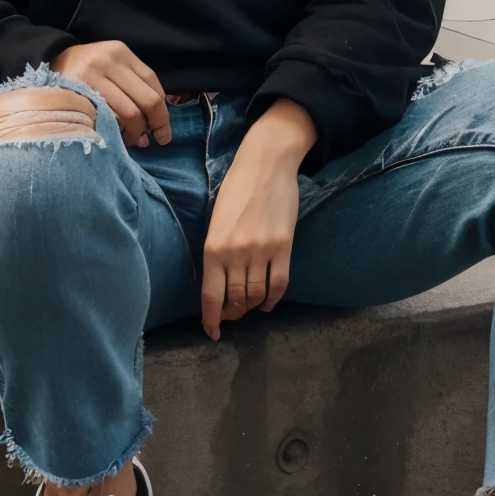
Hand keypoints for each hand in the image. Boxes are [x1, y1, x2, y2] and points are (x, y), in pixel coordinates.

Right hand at [50, 41, 171, 148]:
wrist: (45, 64)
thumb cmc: (84, 71)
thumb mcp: (110, 66)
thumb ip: (133, 85)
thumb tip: (156, 122)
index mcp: (121, 53)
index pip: (153, 85)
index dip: (163, 113)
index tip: (163, 133)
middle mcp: (108, 60)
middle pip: (147, 100)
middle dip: (154, 125)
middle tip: (151, 141)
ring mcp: (92, 76)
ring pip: (129, 112)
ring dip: (135, 133)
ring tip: (131, 141)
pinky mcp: (78, 93)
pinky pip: (107, 119)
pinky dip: (116, 132)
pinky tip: (114, 136)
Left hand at [201, 99, 315, 339]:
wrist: (266, 163)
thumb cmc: (236, 188)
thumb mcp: (215, 220)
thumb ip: (216, 252)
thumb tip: (219, 283)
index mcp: (212, 247)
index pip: (211, 296)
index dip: (211, 319)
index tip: (212, 331)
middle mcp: (235, 253)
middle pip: (235, 299)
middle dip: (233, 314)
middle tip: (232, 317)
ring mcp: (261, 251)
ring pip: (256, 295)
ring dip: (252, 307)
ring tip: (249, 308)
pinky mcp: (283, 246)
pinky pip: (279, 284)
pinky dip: (273, 299)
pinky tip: (268, 303)